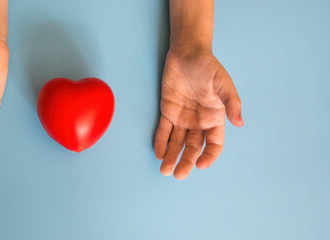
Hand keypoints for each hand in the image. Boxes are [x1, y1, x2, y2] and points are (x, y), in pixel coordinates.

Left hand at [154, 47, 242, 179]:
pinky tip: (158, 153)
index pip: (214, 144)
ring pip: (177, 143)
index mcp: (215, 118)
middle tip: (178, 174)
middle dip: (186, 162)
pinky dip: (161, 142)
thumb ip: (231, 102)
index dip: (209, 156)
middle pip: (193, 148)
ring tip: (164, 170)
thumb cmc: (208, 66)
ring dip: (171, 157)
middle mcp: (199, 122)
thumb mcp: (223, 83)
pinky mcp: (168, 111)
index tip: (200, 165)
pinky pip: (164, 131)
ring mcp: (183, 118)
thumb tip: (240, 123)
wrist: (187, 52)